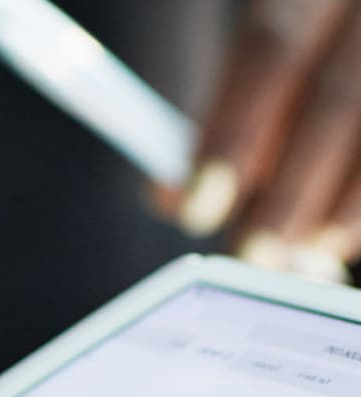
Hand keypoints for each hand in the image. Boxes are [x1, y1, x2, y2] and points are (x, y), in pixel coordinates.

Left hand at [160, 0, 360, 280]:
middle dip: (292, 188)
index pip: (269, 49)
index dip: (231, 133)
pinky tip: (344, 234)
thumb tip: (172, 198)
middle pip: (337, 99)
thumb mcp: (269, 51)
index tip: (195, 208)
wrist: (353, 19)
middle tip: (253, 254)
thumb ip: (227, 112)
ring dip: (345, 202)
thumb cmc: (303, 43)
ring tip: (305, 254)